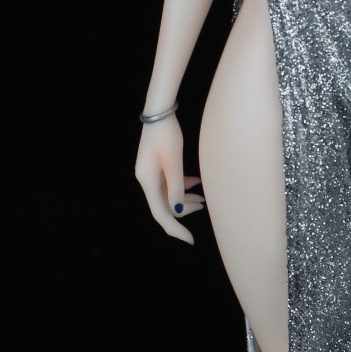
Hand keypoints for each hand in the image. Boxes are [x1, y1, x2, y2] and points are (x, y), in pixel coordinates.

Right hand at [135, 116, 205, 243]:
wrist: (159, 112)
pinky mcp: (156, 166)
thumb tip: (179, 210)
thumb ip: (176, 187)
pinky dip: (182, 186)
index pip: (161, 213)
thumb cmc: (166, 134)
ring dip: (184, 198)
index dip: (175, 228)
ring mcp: (150, 173)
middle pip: (165, 205)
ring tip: (203, 198)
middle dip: (184, 209)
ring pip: (168, 194)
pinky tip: (196, 183)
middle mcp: (146, 180)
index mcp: (147, 181)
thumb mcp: (174, 162)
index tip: (190, 239)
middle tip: (204, 206)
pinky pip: (169, 183)